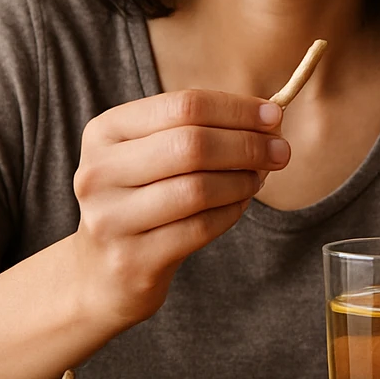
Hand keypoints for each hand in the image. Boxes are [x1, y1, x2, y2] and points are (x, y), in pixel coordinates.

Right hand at [70, 89, 287, 327]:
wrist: (101, 272)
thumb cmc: (141, 198)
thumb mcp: (151, 154)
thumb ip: (200, 129)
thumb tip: (270, 117)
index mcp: (104, 132)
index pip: (183, 106)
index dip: (236, 109)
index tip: (273, 115)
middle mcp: (99, 172)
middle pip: (192, 145)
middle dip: (247, 145)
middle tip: (280, 151)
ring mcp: (111, 219)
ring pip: (199, 188)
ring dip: (242, 181)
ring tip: (258, 179)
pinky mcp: (133, 259)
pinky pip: (200, 227)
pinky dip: (231, 212)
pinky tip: (240, 205)